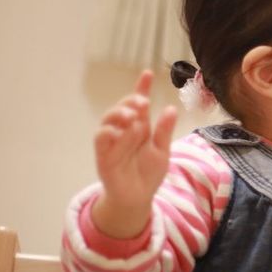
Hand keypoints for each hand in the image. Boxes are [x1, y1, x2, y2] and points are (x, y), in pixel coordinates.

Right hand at [91, 69, 177, 238]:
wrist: (138, 198)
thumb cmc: (148, 173)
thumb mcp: (162, 150)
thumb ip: (165, 131)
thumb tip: (171, 108)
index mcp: (140, 127)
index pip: (139, 104)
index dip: (142, 88)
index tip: (148, 73)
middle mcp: (124, 131)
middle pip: (122, 108)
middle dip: (131, 101)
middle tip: (143, 102)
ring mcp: (112, 142)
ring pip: (108, 120)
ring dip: (118, 113)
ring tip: (132, 114)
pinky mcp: (103, 155)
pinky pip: (100, 139)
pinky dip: (107, 132)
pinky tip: (117, 130)